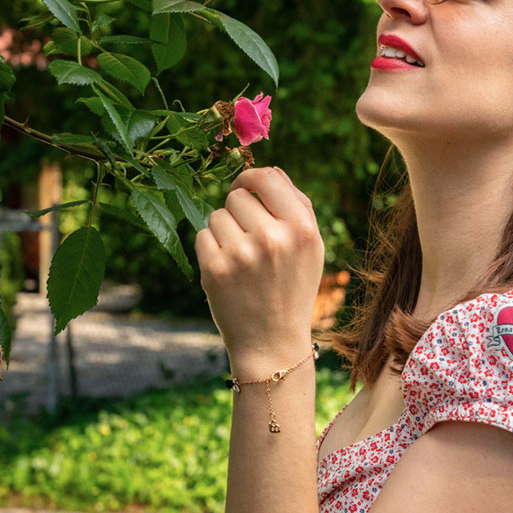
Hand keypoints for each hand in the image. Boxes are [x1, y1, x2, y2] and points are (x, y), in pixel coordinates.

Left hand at [194, 167, 324, 371]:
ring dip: (223, 231)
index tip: (246, 190)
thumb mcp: (311, 248)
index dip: (250, 179)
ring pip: (217, 215)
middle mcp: (273, 239)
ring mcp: (242, 255)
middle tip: (248, 239)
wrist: (272, 343)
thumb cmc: (292, 288)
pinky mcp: (214, 270)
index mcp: (302, 229)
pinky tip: (227, 270)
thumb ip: (296, 204)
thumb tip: (268, 170)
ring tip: (240, 258)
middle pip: (237, 196)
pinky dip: (210, 249)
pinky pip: (202, 236)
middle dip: (238, 211)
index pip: (267, 177)